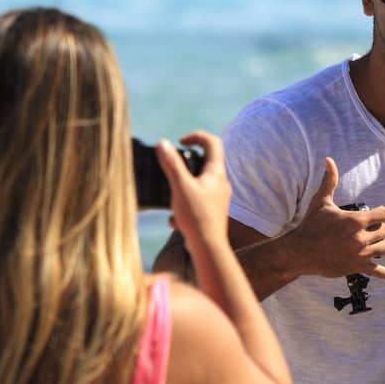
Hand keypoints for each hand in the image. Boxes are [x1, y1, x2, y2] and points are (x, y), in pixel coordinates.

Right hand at [159, 132, 230, 250]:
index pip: (213, 143)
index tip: (181, 142)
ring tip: (172, 201)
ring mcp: (218, 198)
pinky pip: (196, 202)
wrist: (208, 246)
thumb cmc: (196, 215)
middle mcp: (221, 183)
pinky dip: (183, 206)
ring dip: (182, 189)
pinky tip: (176, 220)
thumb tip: (163, 143)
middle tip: (172, 171)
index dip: (197, 136)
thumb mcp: (180, 186)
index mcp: (216, 173)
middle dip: (186, 165)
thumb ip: (172, 164)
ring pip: (198, 184)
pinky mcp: (212, 211)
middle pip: (205, 163)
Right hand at [285, 157, 384, 284]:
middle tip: (366, 230)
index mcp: (356, 220)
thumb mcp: (321, 202)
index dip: (381, 214)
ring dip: (382, 245)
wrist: (299, 252)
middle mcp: (360, 238)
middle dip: (379, 229)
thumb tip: (329, 159)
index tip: (373, 215)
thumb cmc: (311, 225)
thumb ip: (329, 180)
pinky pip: (379, 272)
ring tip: (371, 243)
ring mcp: (360, 254)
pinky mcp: (357, 268)